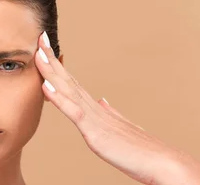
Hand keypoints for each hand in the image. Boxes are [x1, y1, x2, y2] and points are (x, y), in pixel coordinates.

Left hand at [34, 32, 199, 184]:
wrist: (161, 162)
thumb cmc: (141, 150)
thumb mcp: (121, 129)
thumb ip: (111, 114)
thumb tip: (103, 101)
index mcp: (97, 109)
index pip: (73, 83)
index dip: (58, 66)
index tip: (46, 50)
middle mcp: (95, 108)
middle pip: (68, 79)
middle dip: (51, 60)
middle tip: (39, 38)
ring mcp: (95, 118)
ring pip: (68, 90)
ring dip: (51, 71)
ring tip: (38, 53)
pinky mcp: (95, 131)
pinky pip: (74, 112)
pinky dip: (59, 98)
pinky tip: (47, 85)